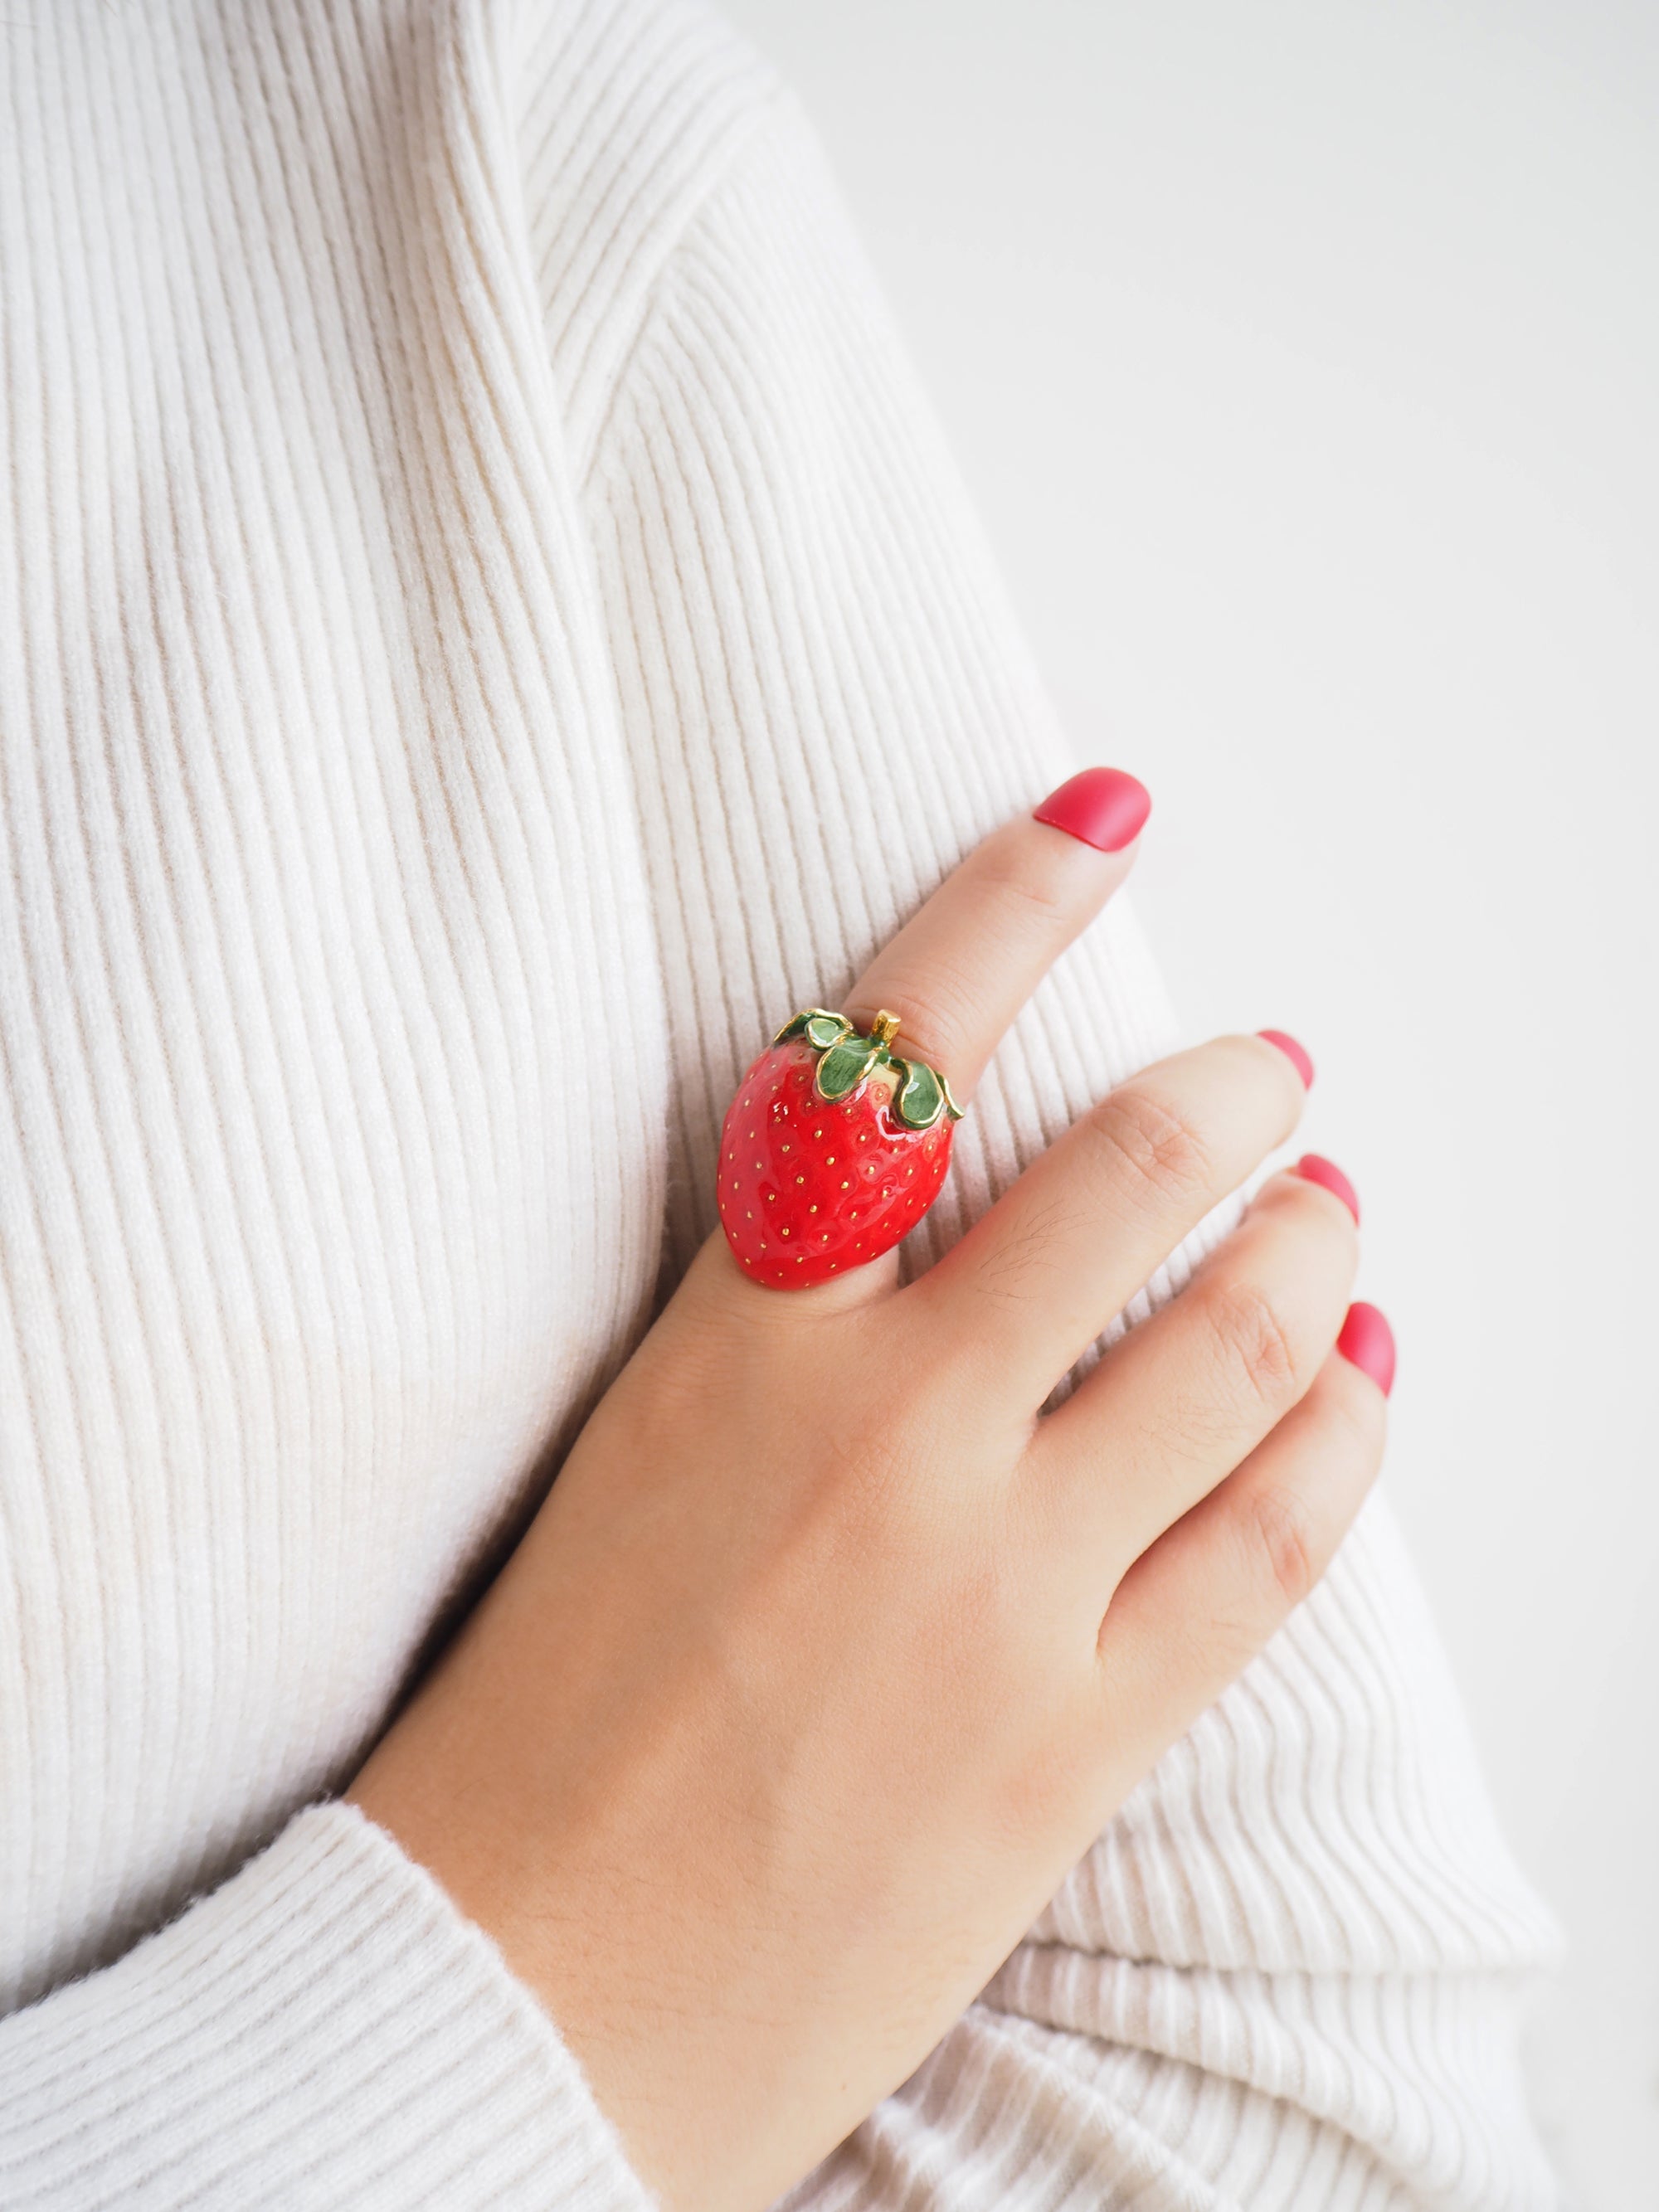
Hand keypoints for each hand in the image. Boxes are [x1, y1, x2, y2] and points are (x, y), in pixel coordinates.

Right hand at [348, 790, 1386, 2211]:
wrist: (527, 1990)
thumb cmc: (549, 1722)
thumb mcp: (634, 1464)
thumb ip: (782, 1341)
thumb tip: (933, 1238)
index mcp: (738, 1351)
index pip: (891, 1059)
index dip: (1008, 903)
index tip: (1099, 813)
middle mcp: (885, 1436)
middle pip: (1127, 1182)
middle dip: (1234, 1097)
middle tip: (1273, 1072)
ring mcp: (997, 1586)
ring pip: (1237, 1343)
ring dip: (1314, 1247)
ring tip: (1335, 1216)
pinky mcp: (1077, 1735)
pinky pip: (1273, 1544)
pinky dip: (1341, 1435)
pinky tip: (1357, 1385)